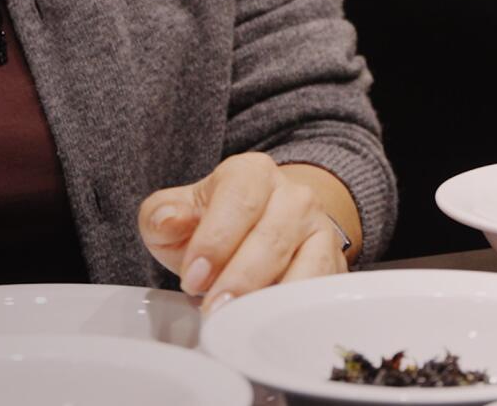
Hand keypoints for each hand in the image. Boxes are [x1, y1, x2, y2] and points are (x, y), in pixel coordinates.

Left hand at [137, 154, 355, 312]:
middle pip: (272, 235)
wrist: (260, 230)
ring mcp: (320, 230)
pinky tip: (270, 323)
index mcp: (251, 173)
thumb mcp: (178, 214)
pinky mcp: (333, 264)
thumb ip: (163, 216)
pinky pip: (321, 289)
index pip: (239, 200)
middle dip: (240, 277)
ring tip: (240, 318)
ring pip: (305, 263)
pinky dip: (297, 309)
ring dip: (270, 296)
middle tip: (213, 307)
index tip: (194, 276)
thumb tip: (169, 221)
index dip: (216, 240)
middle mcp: (294, 195)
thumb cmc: (215, 224)